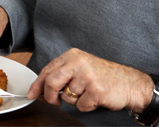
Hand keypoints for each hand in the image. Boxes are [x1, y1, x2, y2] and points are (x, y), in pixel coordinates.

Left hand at [28, 48, 154, 112]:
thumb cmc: (103, 76)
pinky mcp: (96, 90)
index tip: (32, 94)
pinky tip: (95, 98)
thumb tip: (40, 90)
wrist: (131, 82)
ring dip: (75, 101)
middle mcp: (78, 63)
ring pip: (67, 97)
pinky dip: (86, 106)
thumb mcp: (80, 68)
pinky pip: (81, 105)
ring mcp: (87, 76)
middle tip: (55, 101)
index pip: (47, 70)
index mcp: (71, 56)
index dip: (37, 84)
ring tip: (87, 93)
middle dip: (50, 96)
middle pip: (51, 82)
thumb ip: (61, 76)